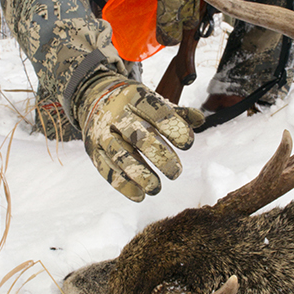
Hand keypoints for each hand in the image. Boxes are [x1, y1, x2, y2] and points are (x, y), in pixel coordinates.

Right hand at [75, 72, 204, 201]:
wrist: (93, 98)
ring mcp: (102, 132)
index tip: (188, 144)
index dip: (174, 128)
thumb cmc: (133, 105)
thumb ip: (176, 113)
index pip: (156, 112)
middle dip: (159, 155)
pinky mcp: (93, 149)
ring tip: (156, 188)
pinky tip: (139, 195)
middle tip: (176, 172)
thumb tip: (200, 119)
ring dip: (139, 174)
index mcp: (134, 98)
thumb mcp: (152, 101)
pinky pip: (105, 168)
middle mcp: (116, 114)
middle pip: (138, 135)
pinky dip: (122, 184)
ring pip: (120, 154)